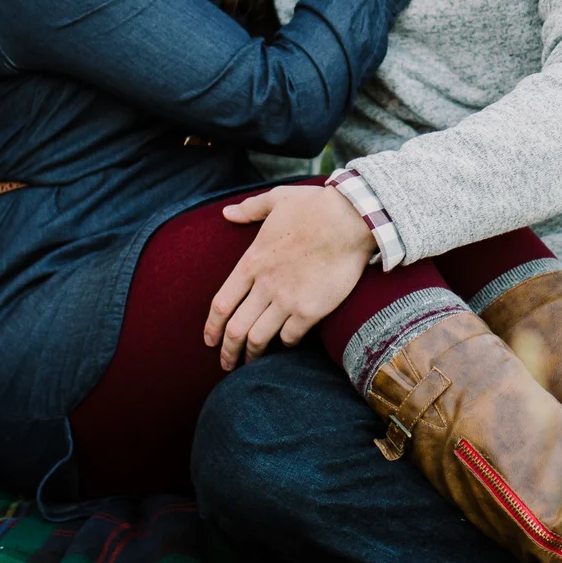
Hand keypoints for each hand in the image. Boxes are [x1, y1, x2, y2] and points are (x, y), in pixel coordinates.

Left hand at [202, 184, 378, 368]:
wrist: (352, 219)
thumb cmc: (315, 207)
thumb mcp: (276, 199)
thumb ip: (249, 209)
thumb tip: (227, 213)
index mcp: (252, 261)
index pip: (221, 304)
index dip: (212, 327)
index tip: (209, 340)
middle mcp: (265, 284)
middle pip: (235, 329)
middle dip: (227, 351)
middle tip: (226, 363)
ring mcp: (287, 299)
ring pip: (259, 338)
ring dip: (252, 354)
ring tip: (251, 363)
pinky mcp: (311, 310)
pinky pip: (290, 337)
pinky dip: (284, 344)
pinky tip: (285, 343)